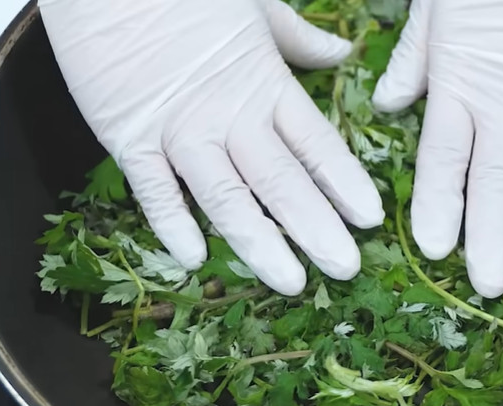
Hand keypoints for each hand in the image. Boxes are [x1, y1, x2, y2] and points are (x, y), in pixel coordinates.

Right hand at [38, 0, 383, 295]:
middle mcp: (230, 115)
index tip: (371, 220)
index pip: (316, 144)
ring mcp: (181, 130)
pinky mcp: (131, 138)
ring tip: (292, 282)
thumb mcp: (255, 9)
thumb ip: (300, 40)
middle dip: (317, 229)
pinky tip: (193, 261)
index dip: (345, 184)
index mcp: (265, 84)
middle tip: (345, 268)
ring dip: (261, 244)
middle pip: (282, 182)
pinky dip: (173, 226)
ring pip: (228, 199)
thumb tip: (342, 53)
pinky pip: (155, 192)